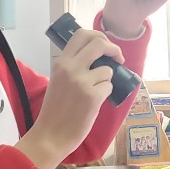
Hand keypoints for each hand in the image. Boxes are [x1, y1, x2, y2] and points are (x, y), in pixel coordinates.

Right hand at [16, 30, 122, 168]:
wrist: (51, 134)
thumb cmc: (55, 109)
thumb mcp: (58, 80)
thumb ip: (73, 65)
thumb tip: (98, 56)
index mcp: (61, 62)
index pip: (81, 34)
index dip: (98, 35)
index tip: (105, 45)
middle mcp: (71, 68)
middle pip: (99, 43)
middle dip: (114, 49)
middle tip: (118, 58)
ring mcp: (82, 82)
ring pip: (108, 69)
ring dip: (107, 79)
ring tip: (96, 91)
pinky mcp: (93, 96)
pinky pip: (109, 87)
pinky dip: (106, 93)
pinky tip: (94, 102)